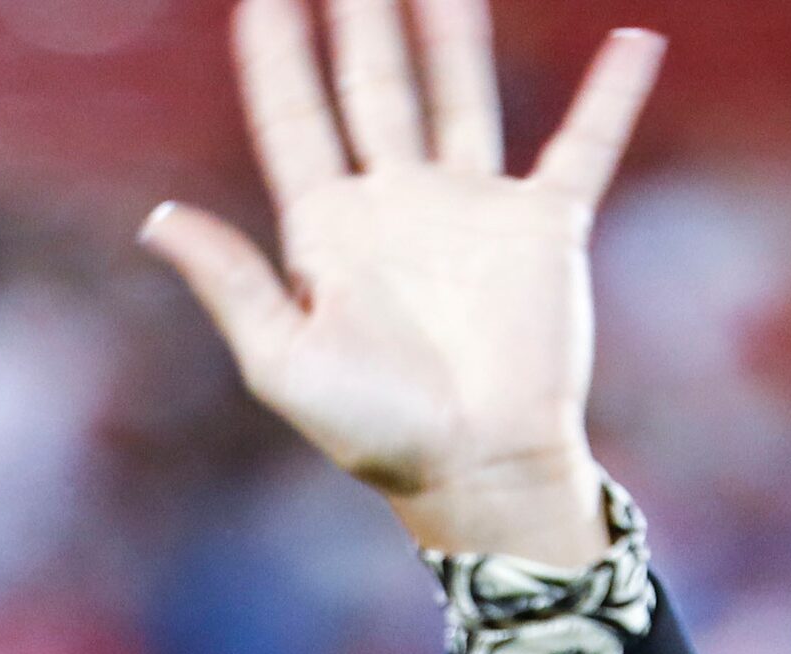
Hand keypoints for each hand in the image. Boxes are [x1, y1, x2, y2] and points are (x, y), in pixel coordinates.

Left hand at [139, 0, 662, 563]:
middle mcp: (397, 206)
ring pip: (459, 93)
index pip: (295, 120)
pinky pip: (583, 145)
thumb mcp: (283, 360)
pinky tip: (633, 41)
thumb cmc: (374, 432)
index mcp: (328, 233)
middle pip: (373, 86)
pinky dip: (612, 96)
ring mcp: (471, 210)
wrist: (475, 470)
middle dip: (360, 18)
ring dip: (451, 32)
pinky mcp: (544, 229)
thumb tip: (157, 220)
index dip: (275, 57)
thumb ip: (229, 285)